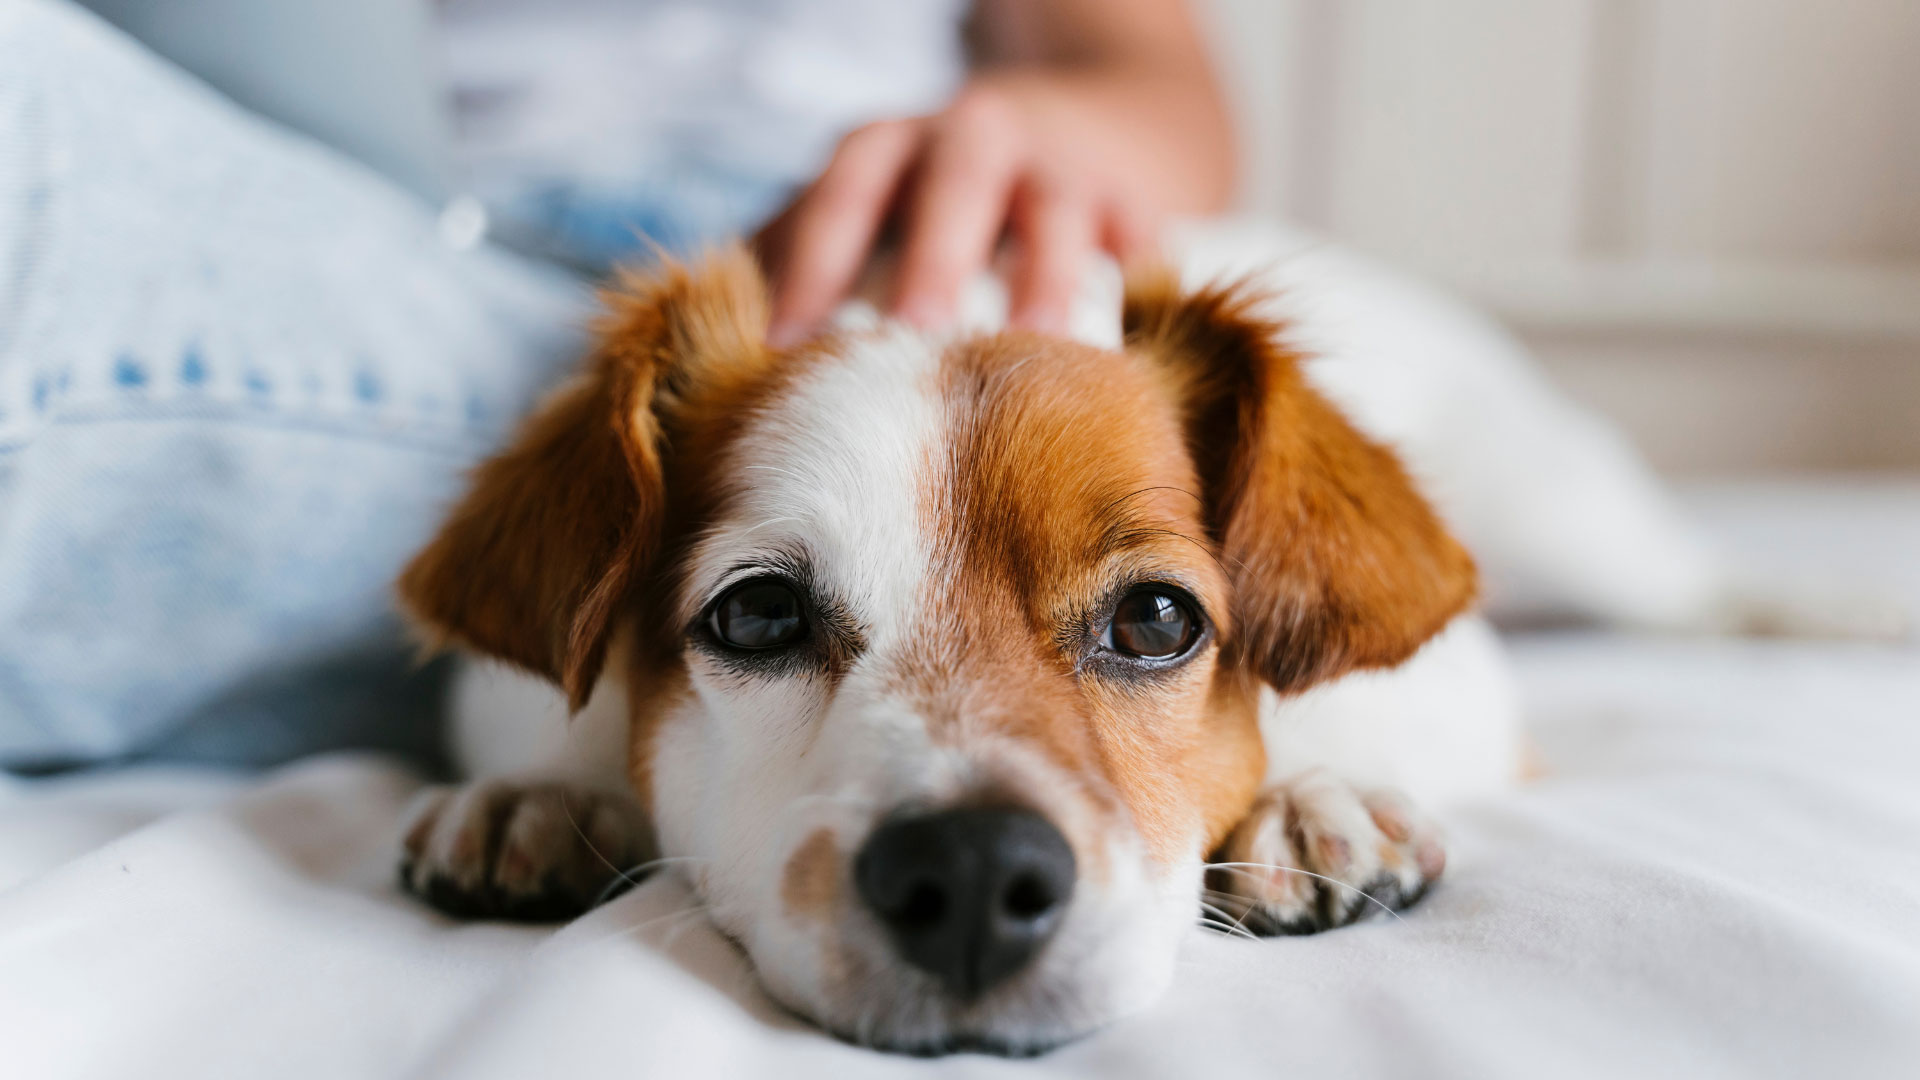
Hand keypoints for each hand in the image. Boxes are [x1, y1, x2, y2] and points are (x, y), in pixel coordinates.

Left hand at [758, 71, 1227, 345]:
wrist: (1075, 132)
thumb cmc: (929, 208)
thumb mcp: (860, 214)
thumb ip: (796, 267)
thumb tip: (708, 368)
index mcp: (889, 148)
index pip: (842, 195)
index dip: (813, 265)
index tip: (785, 347)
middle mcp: (974, 139)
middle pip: (952, 188)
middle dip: (931, 261)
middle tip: (914, 340)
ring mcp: (1061, 164)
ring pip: (1055, 210)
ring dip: (1045, 277)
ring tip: (1036, 348)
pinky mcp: (1133, 198)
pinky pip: (1141, 238)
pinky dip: (1139, 279)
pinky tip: (1130, 341)